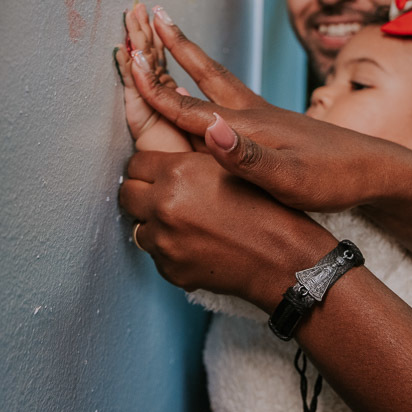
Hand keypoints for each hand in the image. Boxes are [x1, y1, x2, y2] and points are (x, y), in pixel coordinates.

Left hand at [120, 150, 332, 310]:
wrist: (283, 259)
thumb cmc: (266, 209)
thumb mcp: (230, 165)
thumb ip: (191, 152)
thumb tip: (165, 141)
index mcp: (177, 173)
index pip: (135, 164)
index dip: (148, 167)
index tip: (159, 172)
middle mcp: (164, 206)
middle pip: (128, 194)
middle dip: (143, 192)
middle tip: (164, 195)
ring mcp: (164, 242)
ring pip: (138, 226)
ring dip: (153, 222)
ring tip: (182, 222)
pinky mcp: (170, 269)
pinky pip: (155, 254)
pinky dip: (168, 248)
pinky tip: (193, 243)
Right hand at [128, 7, 411, 212]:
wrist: (375, 171)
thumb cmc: (333, 180)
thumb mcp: (289, 179)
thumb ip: (247, 158)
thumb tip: (209, 130)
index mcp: (246, 126)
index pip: (188, 105)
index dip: (155, 87)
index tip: (128, 59)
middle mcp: (250, 112)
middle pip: (200, 74)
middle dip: (169, 47)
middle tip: (147, 16)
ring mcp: (263, 114)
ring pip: (215, 78)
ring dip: (188, 55)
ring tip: (170, 34)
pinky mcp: (273, 122)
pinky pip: (227, 91)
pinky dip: (207, 78)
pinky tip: (207, 86)